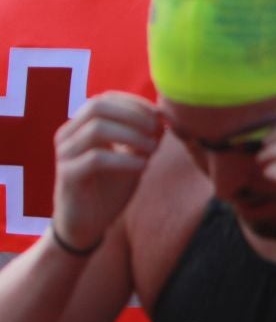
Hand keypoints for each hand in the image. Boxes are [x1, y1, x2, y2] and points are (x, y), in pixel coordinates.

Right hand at [50, 93, 164, 250]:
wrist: (86, 223)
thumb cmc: (110, 187)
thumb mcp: (132, 156)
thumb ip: (144, 136)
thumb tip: (164, 117)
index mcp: (81, 126)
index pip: (106, 98)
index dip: (136, 103)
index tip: (159, 117)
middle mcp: (68, 135)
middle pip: (98, 106)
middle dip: (134, 115)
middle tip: (157, 131)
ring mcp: (65, 154)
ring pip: (97, 129)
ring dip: (132, 136)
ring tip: (153, 150)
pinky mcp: (67, 176)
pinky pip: (96, 159)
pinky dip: (125, 160)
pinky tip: (143, 167)